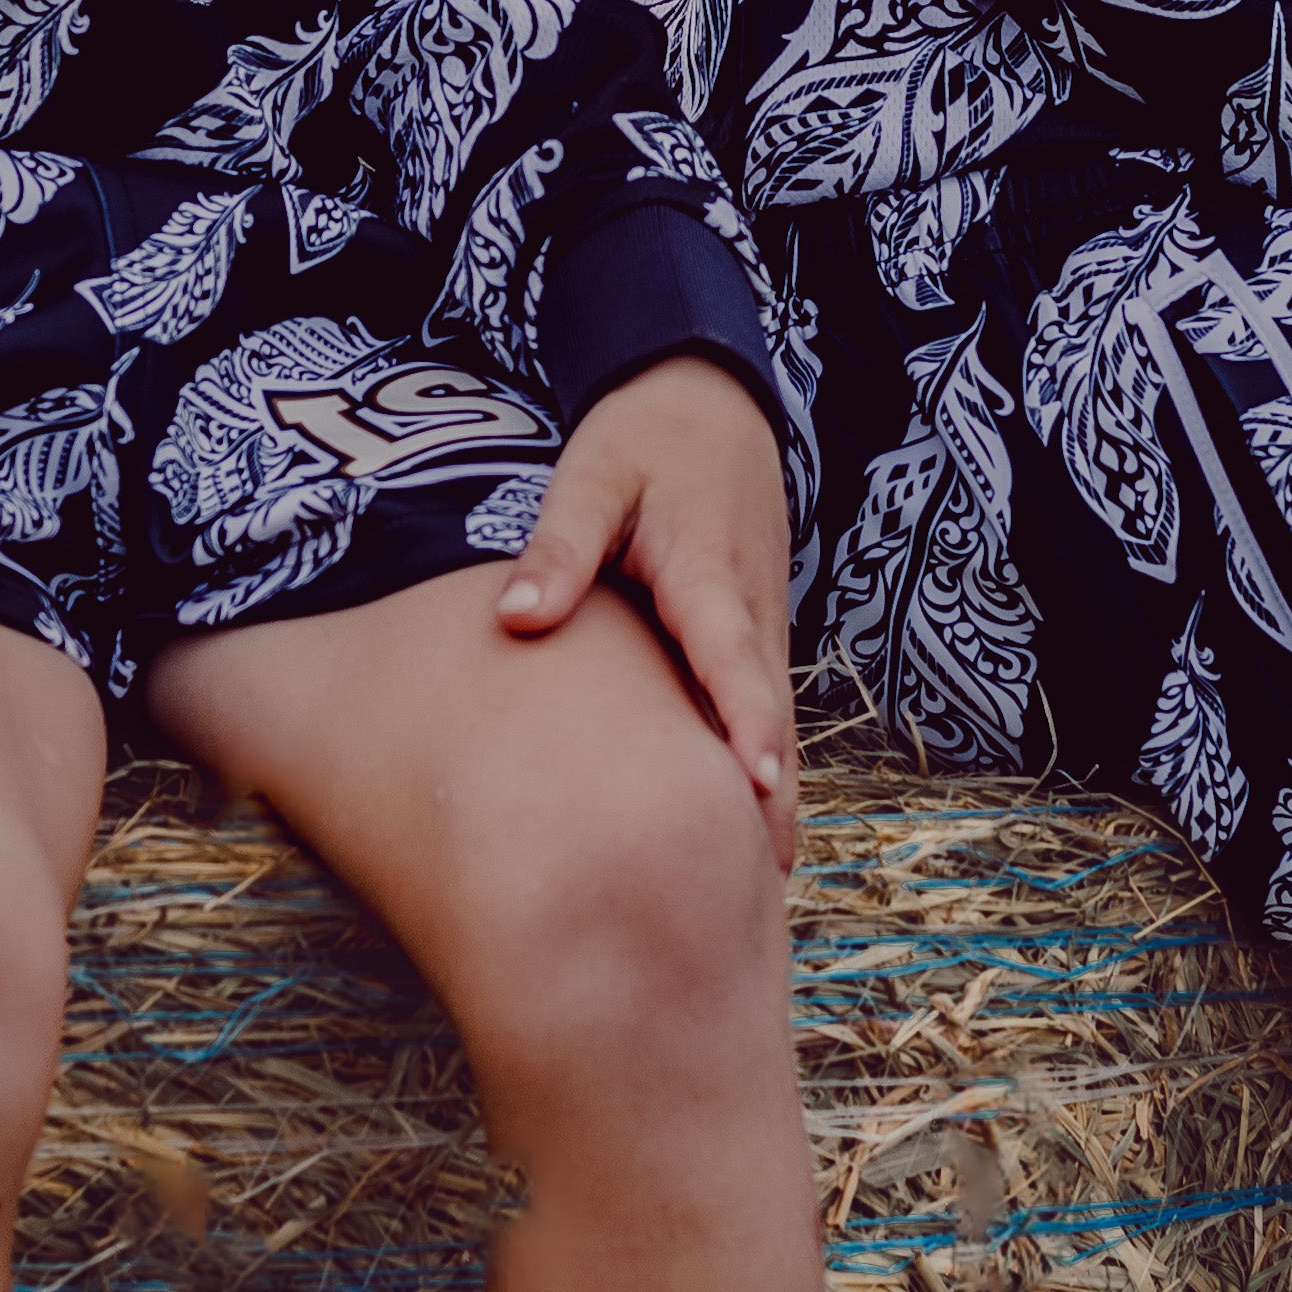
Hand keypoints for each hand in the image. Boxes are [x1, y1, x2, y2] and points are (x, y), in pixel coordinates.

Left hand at [496, 357, 799, 868]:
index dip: (748, 727)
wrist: (709, 400)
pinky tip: (749, 826)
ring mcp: (762, 621)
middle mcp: (750, 606)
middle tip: (763, 892)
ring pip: (773, 719)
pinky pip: (761, 706)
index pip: (732, 660)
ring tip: (761, 888)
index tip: (757, 790)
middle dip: (774, 800)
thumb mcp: (591, 475)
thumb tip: (516, 622)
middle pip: (768, 715)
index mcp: (708, 572)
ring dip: (774, 794)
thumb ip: (557, 548)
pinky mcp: (755, 630)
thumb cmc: (643, 438)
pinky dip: (763, 764)